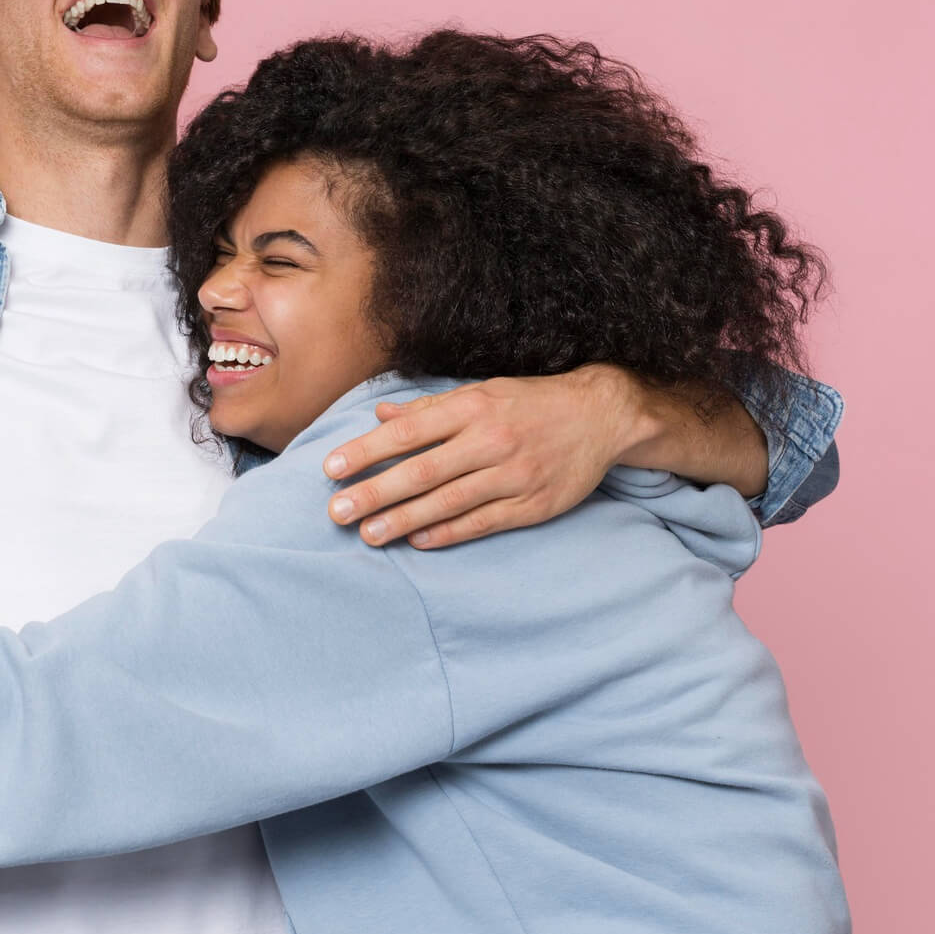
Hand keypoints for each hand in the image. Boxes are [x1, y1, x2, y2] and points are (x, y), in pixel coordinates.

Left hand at [322, 366, 639, 548]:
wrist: (602, 415)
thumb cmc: (530, 402)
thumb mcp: (481, 393)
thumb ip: (429, 409)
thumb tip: (379, 415)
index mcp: (473, 408)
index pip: (408, 433)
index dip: (367, 451)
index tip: (332, 468)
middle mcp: (492, 440)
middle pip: (423, 472)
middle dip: (375, 493)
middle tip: (337, 512)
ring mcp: (515, 475)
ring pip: (449, 502)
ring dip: (404, 520)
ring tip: (368, 534)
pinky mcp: (535, 504)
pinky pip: (483, 522)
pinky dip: (448, 533)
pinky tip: (418, 540)